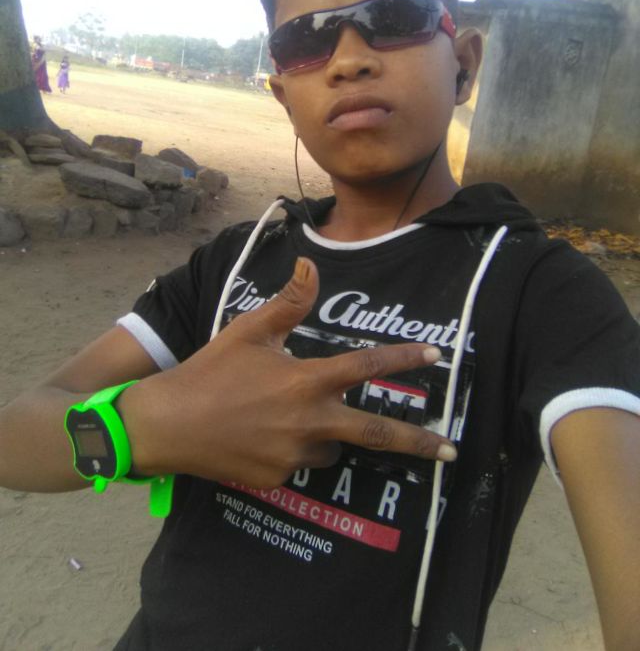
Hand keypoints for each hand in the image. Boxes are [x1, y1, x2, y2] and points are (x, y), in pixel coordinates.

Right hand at [120, 257, 456, 487]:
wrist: (168, 425)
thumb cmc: (210, 371)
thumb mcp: (249, 331)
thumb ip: (288, 302)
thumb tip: (311, 265)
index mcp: (306, 381)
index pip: (366, 366)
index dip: (403, 359)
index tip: (435, 357)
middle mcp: (309, 422)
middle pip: (375, 434)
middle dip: (417, 443)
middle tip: (450, 451)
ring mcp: (293, 455)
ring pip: (330, 447)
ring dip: (326, 434)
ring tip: (287, 418)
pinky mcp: (276, 478)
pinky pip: (299, 464)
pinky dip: (294, 449)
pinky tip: (262, 435)